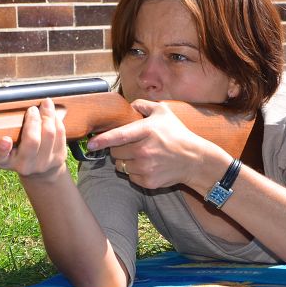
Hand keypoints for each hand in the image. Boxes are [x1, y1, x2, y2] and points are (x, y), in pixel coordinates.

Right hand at [0, 98, 69, 180]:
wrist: (39, 171)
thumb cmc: (18, 153)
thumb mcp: (5, 150)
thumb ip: (3, 137)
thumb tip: (9, 117)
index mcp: (7, 161)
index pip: (1, 157)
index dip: (2, 148)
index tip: (5, 139)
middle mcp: (25, 165)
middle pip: (32, 140)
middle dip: (34, 119)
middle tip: (32, 109)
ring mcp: (44, 163)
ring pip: (49, 134)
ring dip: (48, 115)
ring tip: (45, 105)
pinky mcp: (59, 157)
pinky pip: (60, 133)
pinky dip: (56, 120)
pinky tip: (52, 113)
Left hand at [85, 99, 221, 189]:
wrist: (194, 160)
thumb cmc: (178, 134)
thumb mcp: (164, 113)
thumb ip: (144, 105)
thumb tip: (129, 106)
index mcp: (146, 131)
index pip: (118, 136)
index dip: (102, 140)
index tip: (90, 143)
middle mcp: (144, 150)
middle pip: (115, 152)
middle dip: (119, 148)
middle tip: (132, 145)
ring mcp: (145, 167)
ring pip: (120, 165)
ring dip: (125, 161)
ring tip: (141, 155)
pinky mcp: (147, 181)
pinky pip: (130, 176)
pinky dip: (134, 172)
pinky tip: (147, 165)